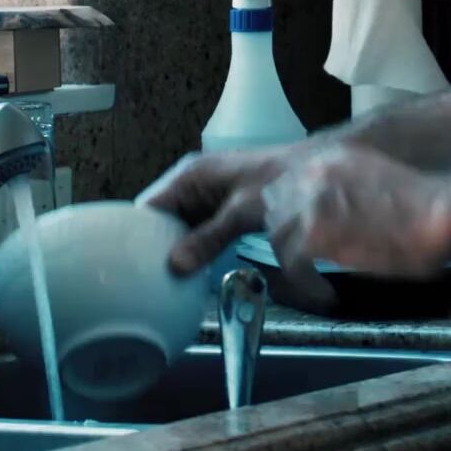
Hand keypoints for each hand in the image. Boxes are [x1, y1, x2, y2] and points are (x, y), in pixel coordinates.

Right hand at [136, 146, 294, 274]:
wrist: (316, 170)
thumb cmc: (279, 180)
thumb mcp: (241, 212)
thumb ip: (208, 238)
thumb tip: (175, 265)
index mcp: (189, 176)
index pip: (148, 207)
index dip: (138, 235)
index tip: (134, 264)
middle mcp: (193, 185)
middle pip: (163, 220)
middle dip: (158, 247)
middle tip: (152, 279)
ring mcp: (208, 198)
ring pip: (182, 228)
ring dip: (179, 251)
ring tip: (168, 281)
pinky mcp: (223, 211)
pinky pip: (201, 232)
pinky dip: (198, 249)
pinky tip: (195, 271)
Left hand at [261, 145, 450, 301]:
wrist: (441, 212)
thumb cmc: (427, 203)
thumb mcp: (376, 178)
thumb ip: (346, 190)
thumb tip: (333, 215)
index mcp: (329, 159)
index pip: (285, 185)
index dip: (291, 213)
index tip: (303, 233)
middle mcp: (312, 174)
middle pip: (274, 209)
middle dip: (288, 235)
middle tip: (307, 260)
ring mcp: (309, 202)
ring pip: (278, 237)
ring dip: (294, 261)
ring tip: (315, 280)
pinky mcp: (314, 234)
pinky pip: (292, 264)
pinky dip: (306, 283)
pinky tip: (324, 293)